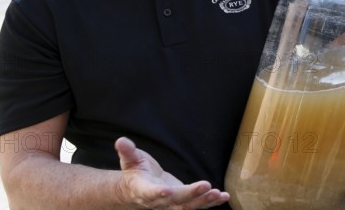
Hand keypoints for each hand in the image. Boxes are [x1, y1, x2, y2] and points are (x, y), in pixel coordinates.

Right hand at [114, 137, 229, 208]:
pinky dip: (211, 202)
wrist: (137, 190)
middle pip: (176, 200)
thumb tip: (120, 141)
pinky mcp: (183, 202)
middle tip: (205, 186)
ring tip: (217, 194)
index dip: (157, 193)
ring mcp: (172, 204)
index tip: (165, 191)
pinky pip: (198, 204)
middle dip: (191, 194)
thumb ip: (127, 151)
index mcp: (143, 189)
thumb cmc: (135, 172)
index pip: (149, 193)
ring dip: (204, 201)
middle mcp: (158, 200)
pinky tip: (223, 196)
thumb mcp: (130, 160)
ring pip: (189, 206)